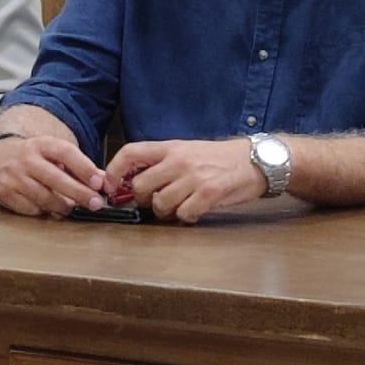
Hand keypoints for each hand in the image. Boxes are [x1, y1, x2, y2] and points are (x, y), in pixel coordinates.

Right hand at [0, 133, 105, 217]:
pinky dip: (44, 211)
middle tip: (96, 203)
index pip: (65, 153)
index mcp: (42, 144)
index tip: (99, 182)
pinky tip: (49, 207)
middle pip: (57, 179)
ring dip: (63, 206)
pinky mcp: (6, 192)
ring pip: (45, 198)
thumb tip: (104, 179)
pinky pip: (32, 209)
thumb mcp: (53, 153)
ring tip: (71, 207)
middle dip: (80, 193)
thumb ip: (78, 165)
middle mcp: (27, 159)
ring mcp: (14, 176)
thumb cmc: (32, 157)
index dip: (84, 167)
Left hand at [107, 139, 266, 222]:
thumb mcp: (187, 150)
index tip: (110, 185)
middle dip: (144, 199)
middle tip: (156, 201)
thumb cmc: (218, 158)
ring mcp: (193, 177)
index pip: (130, 153)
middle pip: (140, 186)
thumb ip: (162, 162)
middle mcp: (178, 160)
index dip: (113, 170)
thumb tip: (133, 181)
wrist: (254, 160)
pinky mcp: (209, 193)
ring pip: (160, 204)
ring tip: (178, 207)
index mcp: (170, 147)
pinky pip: (184, 214)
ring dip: (165, 212)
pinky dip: (186, 217)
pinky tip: (194, 211)